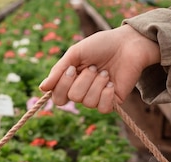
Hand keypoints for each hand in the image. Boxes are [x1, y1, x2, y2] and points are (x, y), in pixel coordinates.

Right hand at [39, 25, 159, 112]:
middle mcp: (83, 90)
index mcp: (71, 80)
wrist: (127, 44)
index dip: (63, 85)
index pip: (58, 97)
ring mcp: (98, 97)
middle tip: (94, 67)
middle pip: (73, 98)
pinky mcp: (112, 102)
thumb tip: (42, 88)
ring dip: (97, 83)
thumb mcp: (75, 53)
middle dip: (83, 80)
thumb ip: (58, 71)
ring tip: (105, 72)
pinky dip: (106, 94)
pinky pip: (102, 108)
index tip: (72, 68)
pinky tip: (111, 82)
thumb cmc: (101, 45)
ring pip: (88, 102)